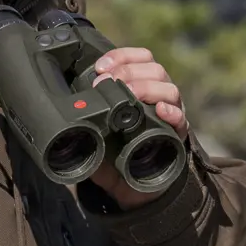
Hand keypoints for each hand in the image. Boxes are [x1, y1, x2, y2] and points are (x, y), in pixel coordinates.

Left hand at [88, 46, 188, 209]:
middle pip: (154, 69)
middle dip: (128, 71)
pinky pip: (181, 120)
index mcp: (140, 89)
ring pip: (169, 88)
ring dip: (147, 87)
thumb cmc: (114, 157)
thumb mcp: (95, 136)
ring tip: (130, 95)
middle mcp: (158, 97)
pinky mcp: (177, 136)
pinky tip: (161, 110)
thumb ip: (85, 123)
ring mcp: (169, 115)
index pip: (139, 59)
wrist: (132, 188)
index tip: (100, 67)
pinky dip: (173, 113)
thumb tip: (64, 118)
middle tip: (107, 83)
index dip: (121, 56)